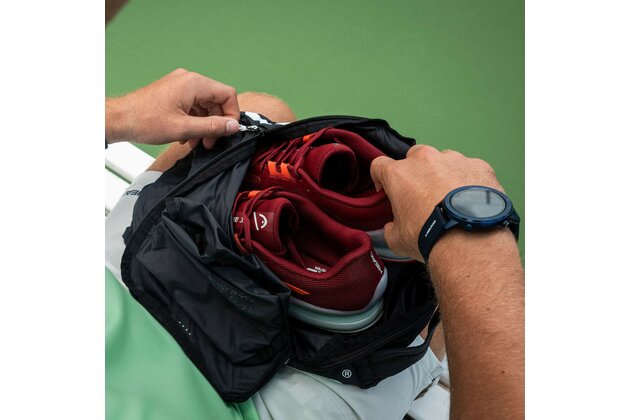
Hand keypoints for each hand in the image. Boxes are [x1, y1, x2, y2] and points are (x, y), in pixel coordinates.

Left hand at [106, 68, 239, 147]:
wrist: (119, 119)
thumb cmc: (144, 120)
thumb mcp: (183, 128)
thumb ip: (212, 126)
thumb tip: (233, 126)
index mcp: (194, 83)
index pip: (227, 94)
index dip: (232, 114)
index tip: (228, 131)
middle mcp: (188, 80)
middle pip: (216, 101)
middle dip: (216, 123)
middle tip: (210, 141)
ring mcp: (180, 85)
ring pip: (204, 105)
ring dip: (204, 125)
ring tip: (196, 142)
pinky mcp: (174, 92)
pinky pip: (192, 106)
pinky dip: (194, 121)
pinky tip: (187, 135)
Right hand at [370, 145, 503, 260]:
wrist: (470, 239)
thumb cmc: (432, 236)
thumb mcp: (397, 240)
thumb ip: (390, 229)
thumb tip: (391, 228)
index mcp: (399, 174)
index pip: (379, 165)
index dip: (380, 177)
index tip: (386, 188)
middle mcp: (424, 160)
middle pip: (414, 157)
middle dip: (416, 172)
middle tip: (422, 195)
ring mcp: (453, 159)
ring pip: (443, 160)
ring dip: (443, 174)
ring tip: (449, 199)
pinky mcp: (477, 165)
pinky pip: (469, 168)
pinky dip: (468, 180)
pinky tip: (470, 199)